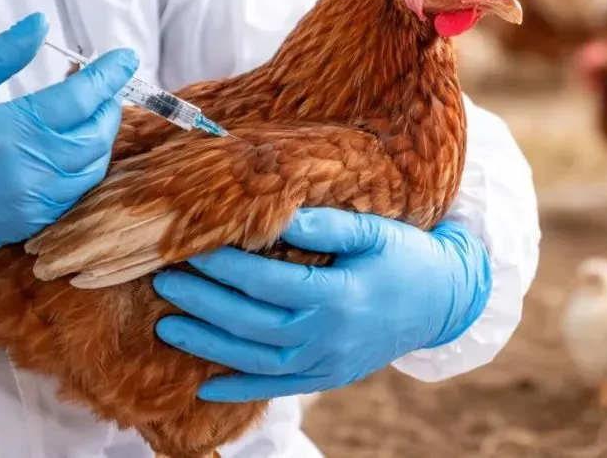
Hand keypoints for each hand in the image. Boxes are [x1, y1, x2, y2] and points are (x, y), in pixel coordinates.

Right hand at [0, 12, 138, 267]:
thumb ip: (1, 53)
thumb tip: (40, 24)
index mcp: (13, 130)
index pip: (81, 98)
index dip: (109, 74)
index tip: (125, 57)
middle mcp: (33, 168)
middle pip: (97, 134)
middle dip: (109, 105)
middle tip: (105, 86)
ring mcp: (35, 200)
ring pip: (93, 166)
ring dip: (101, 137)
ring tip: (93, 114)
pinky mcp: (33, 220)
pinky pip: (77, 192)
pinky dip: (86, 167)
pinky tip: (76, 149)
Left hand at [153, 208, 491, 401]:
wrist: (443, 302)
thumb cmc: (406, 257)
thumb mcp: (374, 231)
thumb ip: (327, 225)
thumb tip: (276, 215)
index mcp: (337, 295)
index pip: (265, 281)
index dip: (224, 266)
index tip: (191, 247)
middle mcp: (326, 335)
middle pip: (250, 322)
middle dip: (202, 302)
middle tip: (164, 280)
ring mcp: (326, 362)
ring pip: (255, 360)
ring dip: (207, 346)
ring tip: (166, 327)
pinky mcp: (328, 377)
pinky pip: (278, 388)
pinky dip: (241, 390)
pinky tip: (206, 388)